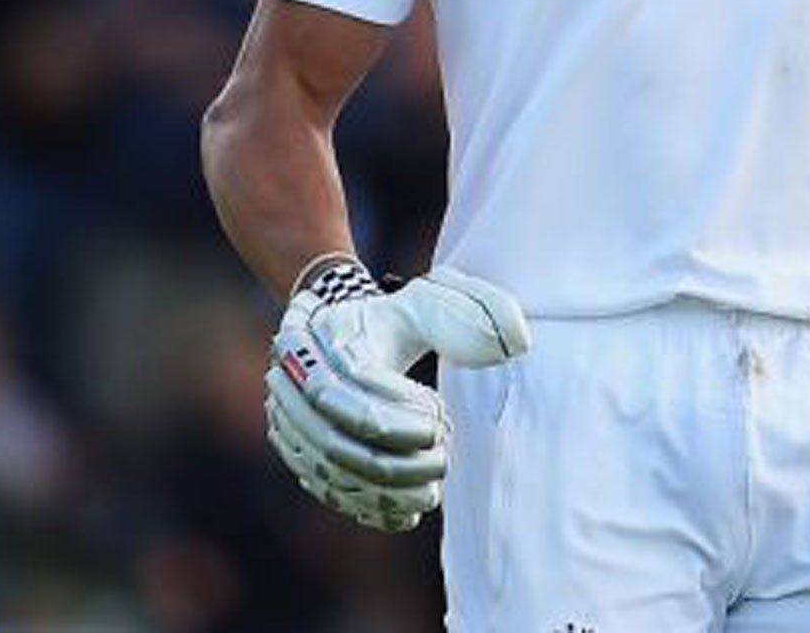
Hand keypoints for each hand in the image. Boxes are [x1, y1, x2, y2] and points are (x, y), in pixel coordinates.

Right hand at [264, 258, 529, 531]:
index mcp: (325, 339)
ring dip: (385, 488)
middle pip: (337, 440)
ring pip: (331, 471)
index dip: (397, 411)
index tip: (440, 414)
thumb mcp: (431, 300)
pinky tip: (410, 509)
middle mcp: (294, 383)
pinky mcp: (299, 453)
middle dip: (395, 460)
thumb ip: (473, 315)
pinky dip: (368, 505)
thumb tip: (517, 343)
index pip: (351, 387)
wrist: (342, 332)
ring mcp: (291, 422)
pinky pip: (328, 490)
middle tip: (444, 458)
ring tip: (433, 489)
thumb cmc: (394, 318)